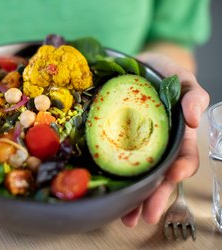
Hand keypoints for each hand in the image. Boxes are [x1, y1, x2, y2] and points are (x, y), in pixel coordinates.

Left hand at [121, 52, 209, 226]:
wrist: (131, 68)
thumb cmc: (161, 73)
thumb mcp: (180, 78)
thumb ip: (192, 94)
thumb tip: (194, 117)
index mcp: (176, 134)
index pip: (183, 156)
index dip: (181, 168)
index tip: (174, 177)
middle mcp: (157, 147)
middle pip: (161, 177)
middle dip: (156, 197)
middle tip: (148, 215)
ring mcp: (136, 149)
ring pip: (140, 179)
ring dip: (136, 201)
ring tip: (128, 218)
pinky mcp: (115, 147)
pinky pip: (116, 168)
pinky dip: (116, 185)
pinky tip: (113, 201)